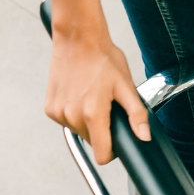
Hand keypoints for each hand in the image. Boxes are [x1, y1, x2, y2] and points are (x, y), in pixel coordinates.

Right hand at [45, 0, 149, 163]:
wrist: (79, 41)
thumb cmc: (103, 59)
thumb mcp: (126, 86)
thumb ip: (136, 114)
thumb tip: (144, 136)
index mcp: (92, 114)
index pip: (101, 154)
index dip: (113, 151)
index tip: (118, 141)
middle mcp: (71, 116)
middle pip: (92, 141)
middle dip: (103, 130)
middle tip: (109, 106)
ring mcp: (57, 113)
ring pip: (79, 131)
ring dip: (89, 121)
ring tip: (95, 97)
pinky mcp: (49, 108)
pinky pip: (67, 121)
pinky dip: (76, 113)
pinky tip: (81, 95)